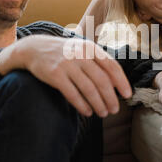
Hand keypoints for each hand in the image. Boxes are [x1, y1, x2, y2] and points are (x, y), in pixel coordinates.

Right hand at [0, 35, 131, 117]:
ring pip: (88, 89)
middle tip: (115, 110)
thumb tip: (116, 84)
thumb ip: (98, 62)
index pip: (112, 66)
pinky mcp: (54, 74)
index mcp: (90, 48)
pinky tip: (87, 112)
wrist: (34, 48)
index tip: (127, 95)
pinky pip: (72, 93)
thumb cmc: (65, 52)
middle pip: (102, 80)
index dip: (121, 82)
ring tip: (103, 113)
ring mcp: (67, 64)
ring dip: (98, 104)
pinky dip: (81, 105)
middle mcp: (80, 54)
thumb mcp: (82, 49)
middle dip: (110, 98)